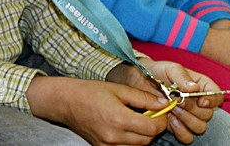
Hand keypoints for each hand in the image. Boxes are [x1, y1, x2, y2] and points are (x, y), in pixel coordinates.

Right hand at [27, 73, 167, 145]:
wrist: (66, 102)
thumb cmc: (90, 92)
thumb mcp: (118, 89)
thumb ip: (143, 98)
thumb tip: (163, 103)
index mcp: (119, 119)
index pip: (152, 128)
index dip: (162, 119)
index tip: (162, 110)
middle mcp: (114, 137)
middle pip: (147, 140)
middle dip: (153, 127)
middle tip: (150, 113)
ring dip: (143, 134)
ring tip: (136, 118)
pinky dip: (131, 140)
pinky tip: (126, 126)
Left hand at [127, 60, 222, 143]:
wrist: (141, 82)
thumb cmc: (159, 72)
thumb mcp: (171, 69)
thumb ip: (182, 77)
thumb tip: (194, 88)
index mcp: (202, 86)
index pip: (217, 97)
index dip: (212, 101)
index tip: (200, 101)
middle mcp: (199, 103)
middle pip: (208, 114)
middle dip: (192, 109)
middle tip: (176, 101)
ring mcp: (189, 116)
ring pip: (200, 127)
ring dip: (186, 119)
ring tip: (172, 108)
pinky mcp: (179, 127)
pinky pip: (188, 137)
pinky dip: (181, 131)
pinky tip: (171, 120)